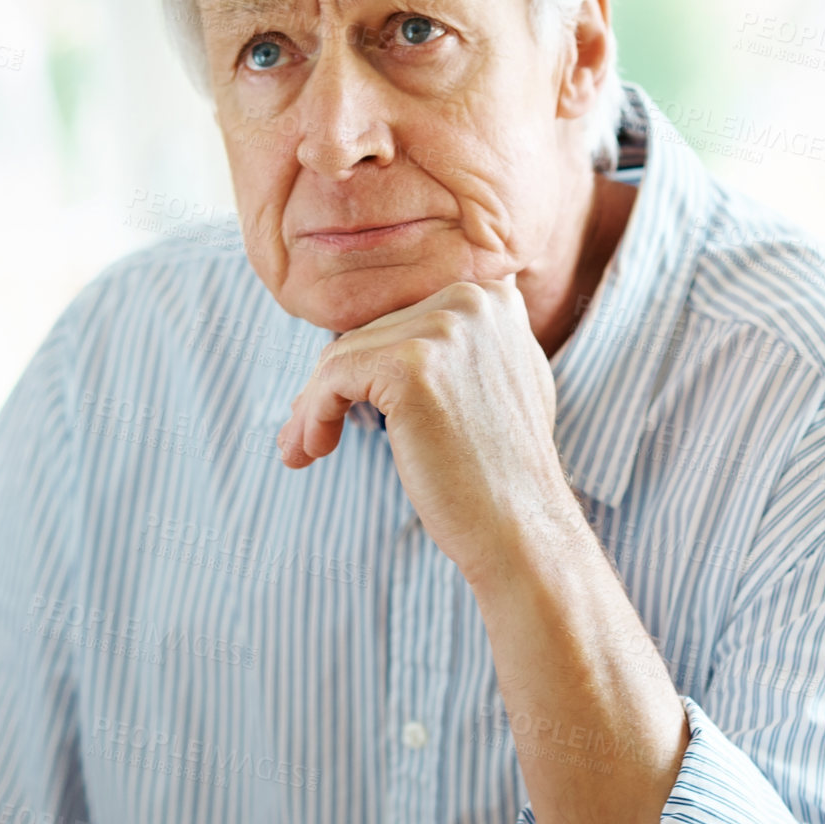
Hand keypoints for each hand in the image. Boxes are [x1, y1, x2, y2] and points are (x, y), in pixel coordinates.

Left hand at [276, 275, 571, 584]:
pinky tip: (314, 450)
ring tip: (304, 449)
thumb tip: (394, 338)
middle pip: (369, 334)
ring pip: (343, 355)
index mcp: (493, 295)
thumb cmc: (501, 472)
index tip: (343, 407)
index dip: (367, 365)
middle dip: (333, 387)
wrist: (520, 528)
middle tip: (307, 434)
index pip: (402, 318)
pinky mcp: (410, 366)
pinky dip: (313, 415)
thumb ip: (460, 347)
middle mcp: (473, 299)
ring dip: (313, 406)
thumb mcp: (497, 381)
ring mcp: (445, 329)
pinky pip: (332, 377)